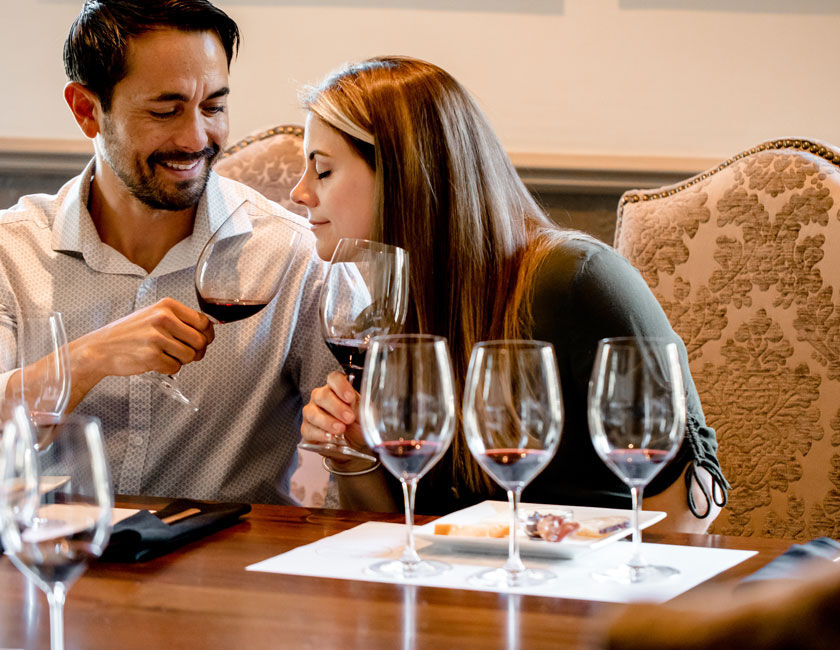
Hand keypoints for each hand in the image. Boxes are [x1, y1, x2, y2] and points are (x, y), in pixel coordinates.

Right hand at [70, 297, 214, 387]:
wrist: (100, 348)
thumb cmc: (128, 333)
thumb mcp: (154, 315)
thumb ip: (179, 320)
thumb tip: (207, 331)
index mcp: (167, 306)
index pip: (203, 322)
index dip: (207, 335)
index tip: (204, 340)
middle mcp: (163, 319)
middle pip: (200, 341)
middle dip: (197, 351)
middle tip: (187, 353)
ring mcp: (156, 338)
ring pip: (190, 356)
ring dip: (182, 360)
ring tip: (167, 355)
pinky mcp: (151, 356)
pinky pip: (175, 367)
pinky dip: (169, 368)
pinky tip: (156, 361)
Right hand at [301, 371, 369, 460]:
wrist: (353, 445)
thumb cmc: (358, 425)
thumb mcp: (364, 415)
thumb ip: (360, 408)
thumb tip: (357, 405)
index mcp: (337, 389)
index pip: (334, 378)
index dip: (341, 386)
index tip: (349, 398)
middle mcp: (321, 397)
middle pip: (322, 395)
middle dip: (336, 407)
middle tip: (348, 418)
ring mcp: (312, 412)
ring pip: (312, 412)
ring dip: (327, 421)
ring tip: (340, 429)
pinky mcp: (307, 429)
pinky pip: (308, 429)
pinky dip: (319, 434)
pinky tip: (329, 437)